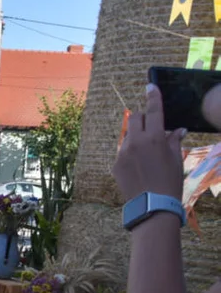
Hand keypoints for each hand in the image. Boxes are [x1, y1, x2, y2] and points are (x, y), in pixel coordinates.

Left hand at [112, 84, 184, 202]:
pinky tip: (139, 165)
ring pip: (128, 135)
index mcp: (154, 138)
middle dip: (144, 119)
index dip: (153, 96)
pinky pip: (123, 151)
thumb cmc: (170, 182)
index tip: (150, 85)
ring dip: (137, 136)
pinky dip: (131, 152)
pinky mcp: (115, 165)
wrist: (152, 206)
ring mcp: (122, 153)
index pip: (153, 110)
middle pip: (136, 118)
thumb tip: (177, 130)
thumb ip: (173, 141)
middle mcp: (135, 142)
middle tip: (153, 127)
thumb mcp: (176, 159)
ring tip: (147, 152)